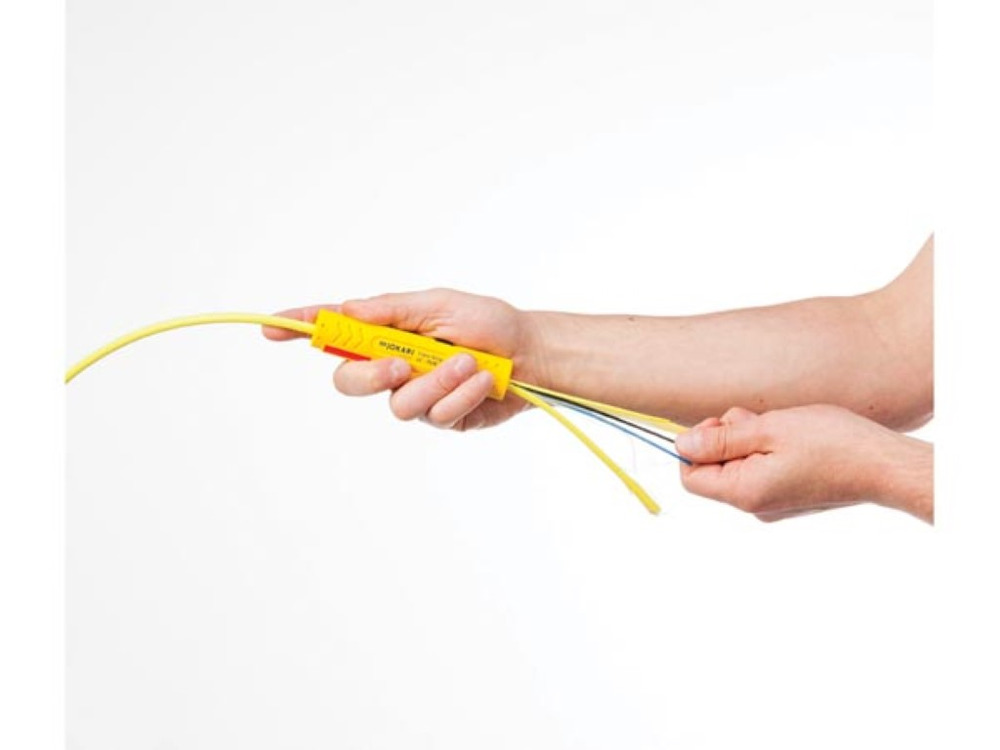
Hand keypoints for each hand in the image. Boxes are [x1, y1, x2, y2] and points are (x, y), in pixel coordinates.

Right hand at [263, 289, 545, 429]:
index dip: (300, 329)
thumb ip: (392, 310)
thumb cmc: (489, 323)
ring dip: (437, 382)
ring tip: (470, 364)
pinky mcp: (442, 418)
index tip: (271, 326)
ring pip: (398, 403)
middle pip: (350, 381)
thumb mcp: (440, 303)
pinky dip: (461, 395)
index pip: (334, 331)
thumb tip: (347, 309)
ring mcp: (416, 395)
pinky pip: (436, 415)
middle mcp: (394, 365)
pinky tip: (483, 382)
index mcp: (388, 332)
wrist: (533, 354)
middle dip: (371, 375)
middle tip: (402, 365)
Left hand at [676, 405, 932, 521]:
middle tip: (757, 419)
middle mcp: (754, 505)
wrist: (884, 465)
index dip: (695, 445)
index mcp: (743, 492)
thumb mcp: (768, 429)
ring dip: (749, 439)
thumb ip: (721, 439)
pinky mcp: (789, 496)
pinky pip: (761, 469)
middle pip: (713, 469)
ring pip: (738, 465)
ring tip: (780, 426)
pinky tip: (792, 437)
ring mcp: (772, 503)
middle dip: (726, 437)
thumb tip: (681, 445)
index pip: (690, 475)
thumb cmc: (832, 443)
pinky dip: (767, 449)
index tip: (721, 423)